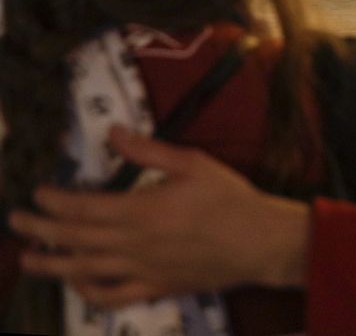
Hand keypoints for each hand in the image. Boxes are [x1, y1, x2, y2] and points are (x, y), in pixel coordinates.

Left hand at [8, 126, 308, 307]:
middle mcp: (133, 244)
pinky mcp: (154, 288)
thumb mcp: (192, 163)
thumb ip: (147, 150)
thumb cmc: (229, 198)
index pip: (82, 207)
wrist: (258, 241)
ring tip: (28, 258)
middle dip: (40, 229)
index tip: (37, 193)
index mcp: (141, 211)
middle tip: (16, 221)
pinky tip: (78, 280)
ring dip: (51, 264)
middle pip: (74, 239)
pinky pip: (111, 296)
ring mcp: (141, 271)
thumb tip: (112, 132)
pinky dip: (87, 291)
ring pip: (84, 270)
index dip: (54, 201)